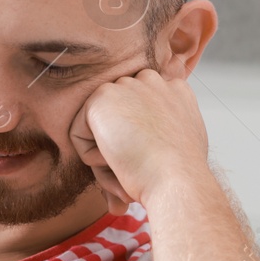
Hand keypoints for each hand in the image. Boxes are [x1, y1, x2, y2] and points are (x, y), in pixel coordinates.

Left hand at [67, 68, 209, 213]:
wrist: (176, 179)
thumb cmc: (180, 173)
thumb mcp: (179, 145)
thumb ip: (162, 130)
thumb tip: (139, 139)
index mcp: (176, 90)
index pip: (141, 110)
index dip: (138, 139)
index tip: (149, 162)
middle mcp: (152, 81)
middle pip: (118, 117)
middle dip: (120, 145)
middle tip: (136, 170)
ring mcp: (127, 86)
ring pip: (98, 127)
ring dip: (106, 154)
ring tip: (129, 168)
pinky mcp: (102, 98)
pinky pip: (79, 135)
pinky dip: (92, 158)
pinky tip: (118, 161)